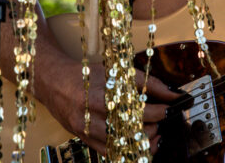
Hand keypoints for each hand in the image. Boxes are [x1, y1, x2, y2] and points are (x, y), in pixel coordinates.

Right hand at [42, 58, 184, 155]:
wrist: (54, 83)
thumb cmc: (86, 75)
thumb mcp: (115, 71)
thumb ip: (144, 82)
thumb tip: (170, 92)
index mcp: (101, 95)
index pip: (136, 107)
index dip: (157, 108)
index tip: (171, 106)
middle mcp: (91, 115)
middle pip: (129, 128)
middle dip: (152, 126)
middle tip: (163, 120)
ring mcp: (86, 130)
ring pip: (120, 144)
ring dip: (142, 141)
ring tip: (155, 134)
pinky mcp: (83, 139)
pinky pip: (108, 152)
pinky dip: (126, 150)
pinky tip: (137, 144)